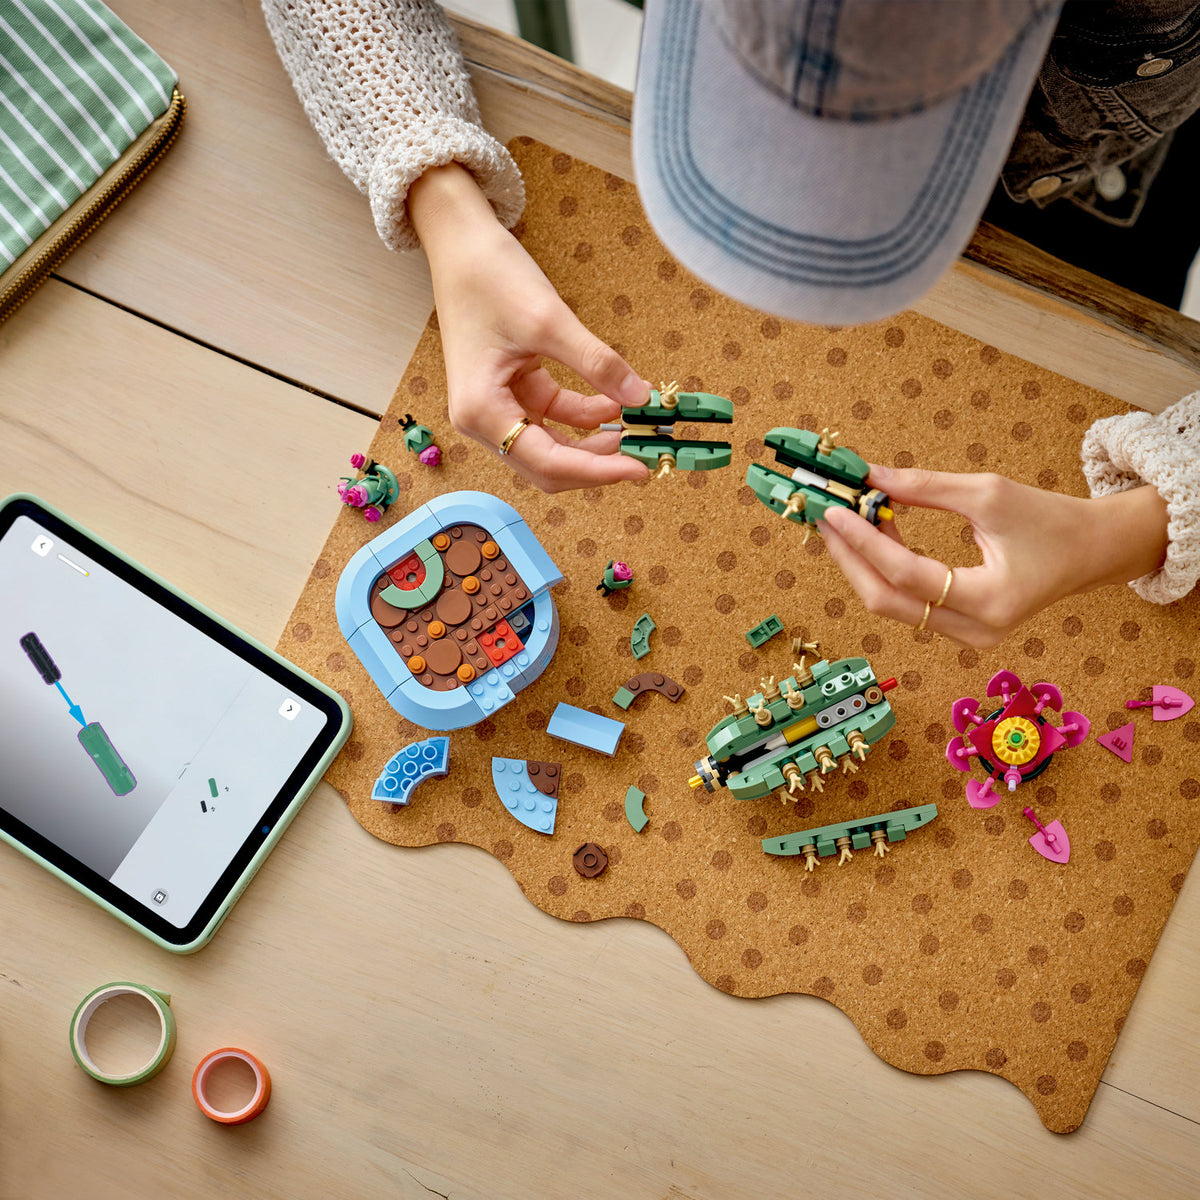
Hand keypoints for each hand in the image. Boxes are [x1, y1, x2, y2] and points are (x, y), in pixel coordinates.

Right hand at [408, 164, 649, 491]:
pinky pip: (552, 417)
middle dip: (596, 464)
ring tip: (635, 428)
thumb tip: (641, 397)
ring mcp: (496, 407)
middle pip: (547, 465)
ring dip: (592, 442)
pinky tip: (615, 403)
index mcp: (481, 411)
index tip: (639, 469)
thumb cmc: (488, 276)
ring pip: (552, 446)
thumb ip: (596, 363)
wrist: (460, 242)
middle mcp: (483, 420)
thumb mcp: (549, 320)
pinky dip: (584, 416)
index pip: (547, 462)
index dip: (597, 471)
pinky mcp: (510, 392)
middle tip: (643, 456)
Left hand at [817, 464, 1168, 647]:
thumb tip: (869, 476)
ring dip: (864, 563)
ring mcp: (966, 637)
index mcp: (991, 600)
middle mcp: (976, 630)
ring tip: (848, 520)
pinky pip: (907, 603)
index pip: (906, 574)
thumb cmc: (1050, 520)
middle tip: (826, 520)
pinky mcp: (959, 630)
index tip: (834, 511)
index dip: (864, 541)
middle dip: (850, 558)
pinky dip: (885, 570)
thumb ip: (924, 487)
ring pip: (892, 605)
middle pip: (887, 602)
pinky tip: (874, 535)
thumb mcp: (988, 493)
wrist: (1091, 551)